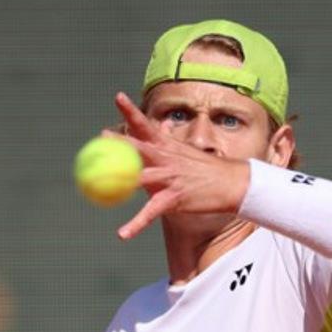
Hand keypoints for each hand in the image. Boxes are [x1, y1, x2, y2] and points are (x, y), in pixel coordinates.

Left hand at [108, 92, 248, 239]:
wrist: (231, 183)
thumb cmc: (205, 168)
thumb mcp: (185, 151)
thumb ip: (167, 141)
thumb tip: (163, 125)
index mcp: (166, 145)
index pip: (146, 124)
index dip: (131, 110)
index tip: (118, 96)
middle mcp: (166, 158)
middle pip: (138, 148)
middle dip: (119, 142)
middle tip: (101, 136)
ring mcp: (169, 178)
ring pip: (139, 179)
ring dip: (120, 182)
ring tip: (100, 184)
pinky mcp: (173, 198)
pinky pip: (150, 213)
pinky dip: (135, 225)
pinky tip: (122, 234)